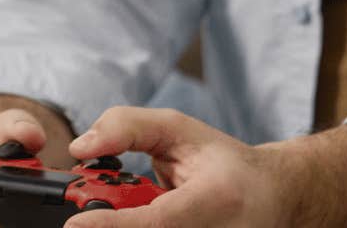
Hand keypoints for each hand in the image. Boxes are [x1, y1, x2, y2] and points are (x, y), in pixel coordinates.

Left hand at [61, 108, 298, 226]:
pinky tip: (145, 219)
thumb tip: (81, 149)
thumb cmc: (223, 163)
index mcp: (216, 198)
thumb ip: (128, 128)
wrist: (270, 196)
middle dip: (111, 225)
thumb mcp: (180, 130)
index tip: (76, 221)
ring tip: (134, 208)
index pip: (158, 222)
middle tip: (91, 213)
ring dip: (126, 225)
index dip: (112, 225)